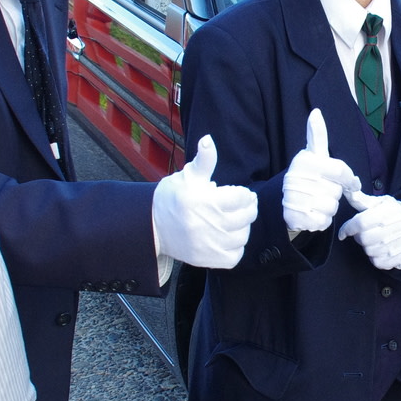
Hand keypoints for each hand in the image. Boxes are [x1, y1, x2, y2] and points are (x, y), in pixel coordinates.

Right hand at [153, 136, 259, 268]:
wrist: (152, 225)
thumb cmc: (173, 197)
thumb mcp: (188, 176)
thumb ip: (204, 161)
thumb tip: (208, 140)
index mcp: (203, 200)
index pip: (241, 197)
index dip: (244, 193)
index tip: (241, 193)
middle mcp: (206, 224)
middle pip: (245, 216)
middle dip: (248, 208)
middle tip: (243, 204)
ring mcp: (207, 244)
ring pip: (242, 236)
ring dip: (243, 227)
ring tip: (235, 220)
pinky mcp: (206, 259)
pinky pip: (235, 256)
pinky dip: (236, 247)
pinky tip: (228, 237)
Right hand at [282, 109, 359, 232]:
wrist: (286, 201)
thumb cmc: (307, 176)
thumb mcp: (313, 154)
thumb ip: (317, 135)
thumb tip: (316, 112)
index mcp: (305, 162)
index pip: (340, 171)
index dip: (349, 179)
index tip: (351, 183)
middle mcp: (298, 179)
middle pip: (336, 191)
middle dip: (334, 193)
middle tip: (322, 190)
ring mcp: (297, 200)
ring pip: (332, 207)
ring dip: (329, 208)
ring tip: (316, 201)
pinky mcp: (297, 219)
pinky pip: (324, 222)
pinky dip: (322, 220)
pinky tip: (312, 213)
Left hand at [336, 190, 400, 270]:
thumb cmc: (390, 212)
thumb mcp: (377, 203)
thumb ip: (360, 198)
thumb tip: (347, 187)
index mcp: (390, 210)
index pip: (361, 222)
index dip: (348, 228)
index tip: (343, 232)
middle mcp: (398, 226)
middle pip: (364, 239)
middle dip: (359, 237)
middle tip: (362, 233)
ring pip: (370, 251)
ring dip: (367, 247)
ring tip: (373, 240)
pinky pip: (378, 263)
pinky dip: (375, 258)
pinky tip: (380, 249)